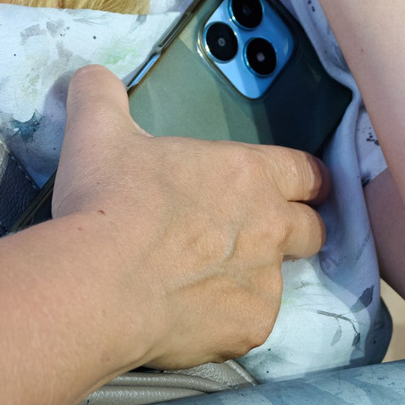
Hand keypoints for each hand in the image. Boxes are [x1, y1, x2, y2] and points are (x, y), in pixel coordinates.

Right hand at [49, 67, 328, 369]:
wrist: (97, 284)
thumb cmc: (107, 200)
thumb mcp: (98, 131)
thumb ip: (102, 94)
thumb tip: (92, 75)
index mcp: (246, 172)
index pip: (307, 172)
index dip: (309, 180)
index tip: (308, 188)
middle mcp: (269, 226)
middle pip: (312, 229)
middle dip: (297, 231)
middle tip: (258, 237)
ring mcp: (264, 282)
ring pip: (278, 281)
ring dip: (253, 278)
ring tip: (204, 284)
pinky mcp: (249, 329)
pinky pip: (249, 324)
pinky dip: (226, 320)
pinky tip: (189, 317)